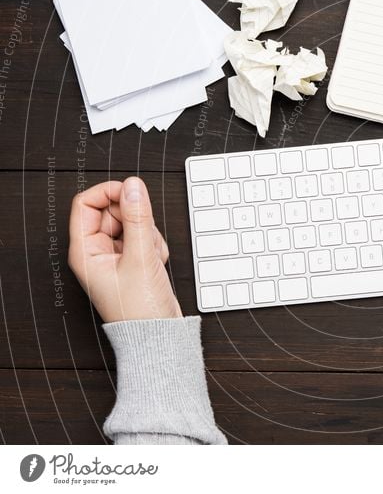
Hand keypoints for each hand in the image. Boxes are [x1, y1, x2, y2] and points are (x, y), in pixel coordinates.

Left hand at [68, 177, 181, 322]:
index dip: (109, 193)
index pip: (86, 204)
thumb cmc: (139, 310)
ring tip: (150, 256)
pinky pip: (144, 236)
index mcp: (85, 251)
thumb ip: (138, 218)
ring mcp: (116, 256)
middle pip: (112, 211)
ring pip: (132, 223)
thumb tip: (133, 187)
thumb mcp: (140, 257)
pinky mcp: (133, 260)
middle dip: (135, 218)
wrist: (158, 334)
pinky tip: (155, 263)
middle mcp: (96, 251)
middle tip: (145, 234)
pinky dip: (154, 245)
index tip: (131, 192)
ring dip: (148, 233)